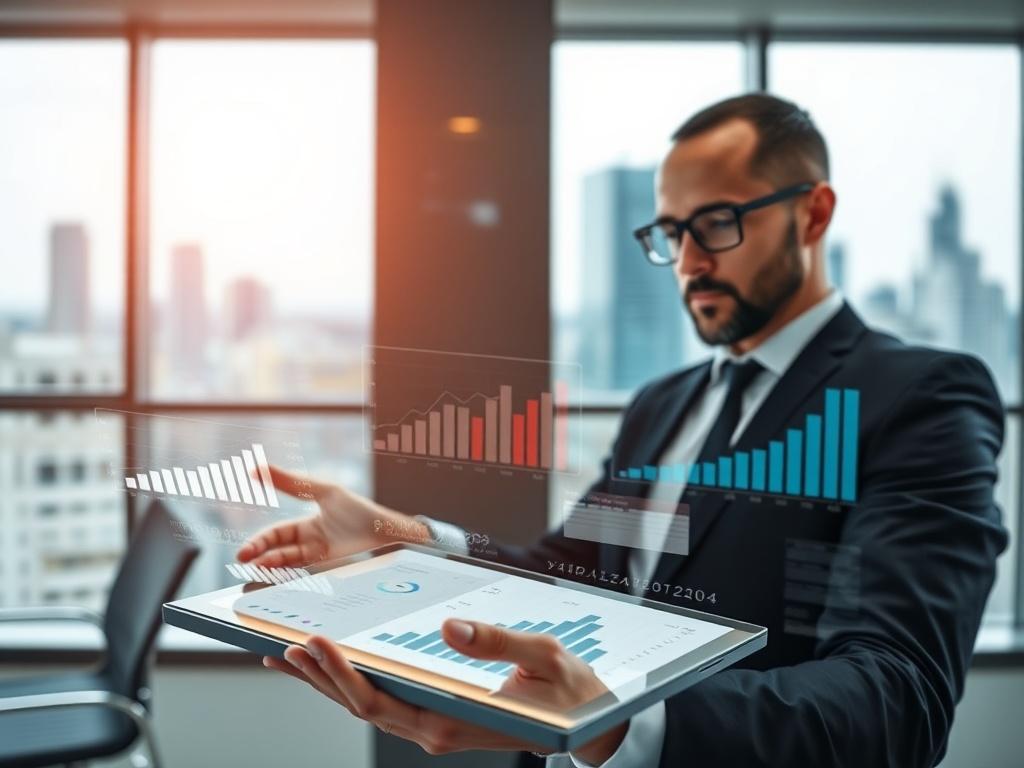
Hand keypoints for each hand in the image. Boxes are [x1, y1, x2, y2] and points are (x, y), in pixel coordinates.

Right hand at [236, 466, 429, 567]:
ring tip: (256, 565)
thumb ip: (291, 482)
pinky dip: (287, 570)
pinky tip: (275, 570)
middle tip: (242, 557)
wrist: (383, 529)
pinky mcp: (328, 565)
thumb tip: (257, 468)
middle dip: (258, 553)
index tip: (245, 544)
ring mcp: (319, 554)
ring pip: (287, 561)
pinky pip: (302, 569)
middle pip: (277, 550)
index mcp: (307, 523)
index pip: (276, 534)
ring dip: (270, 563)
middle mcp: (310, 540)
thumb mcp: (322, 491)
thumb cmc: (357, 507)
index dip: (260, 539)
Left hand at [264, 620, 627, 763]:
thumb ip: (495, 642)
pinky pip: (386, 701)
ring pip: (369, 706)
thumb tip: (448, 627)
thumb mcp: (541, 658)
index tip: (314, 643)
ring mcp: (434, 726)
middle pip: (362, 706)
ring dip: (330, 682)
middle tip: (285, 646)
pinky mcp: (438, 716)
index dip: (341, 674)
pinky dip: (354, 682)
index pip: (379, 700)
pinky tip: (336, 667)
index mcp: (451, 719)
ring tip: (293, 657)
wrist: (587, 724)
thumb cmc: (567, 690)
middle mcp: (434, 729)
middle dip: (321, 677)